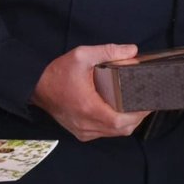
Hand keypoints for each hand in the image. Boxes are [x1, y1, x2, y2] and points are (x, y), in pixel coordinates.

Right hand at [31, 44, 148, 141]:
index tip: (147, 103)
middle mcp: (86, 124)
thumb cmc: (57, 72)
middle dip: (136, 117)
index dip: (138, 114)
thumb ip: (108, 51)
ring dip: (127, 122)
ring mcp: (83, 131)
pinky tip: (118, 112)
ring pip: (113, 133)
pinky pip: (104, 133)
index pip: (121, 121)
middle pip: (121, 130)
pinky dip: (114, 126)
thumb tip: (132, 51)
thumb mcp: (82, 55)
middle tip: (144, 102)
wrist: (36, 87)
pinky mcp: (80, 132)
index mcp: (89, 108)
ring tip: (135, 106)